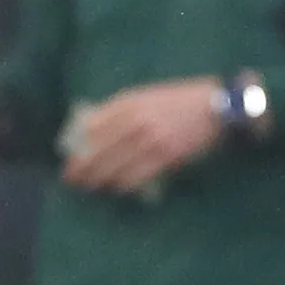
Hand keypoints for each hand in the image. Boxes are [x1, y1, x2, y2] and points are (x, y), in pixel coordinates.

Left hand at [60, 78, 221, 194]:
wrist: (216, 106)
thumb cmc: (179, 101)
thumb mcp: (145, 96)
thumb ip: (121, 111)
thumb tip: (93, 129)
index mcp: (128, 102)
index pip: (92, 127)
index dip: (77, 147)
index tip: (68, 159)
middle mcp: (135, 120)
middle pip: (99, 149)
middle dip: (82, 168)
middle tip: (72, 180)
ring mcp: (150, 139)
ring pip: (115, 165)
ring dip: (99, 179)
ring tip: (90, 187)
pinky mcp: (167, 156)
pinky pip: (138, 175)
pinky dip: (124, 184)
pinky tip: (116, 188)